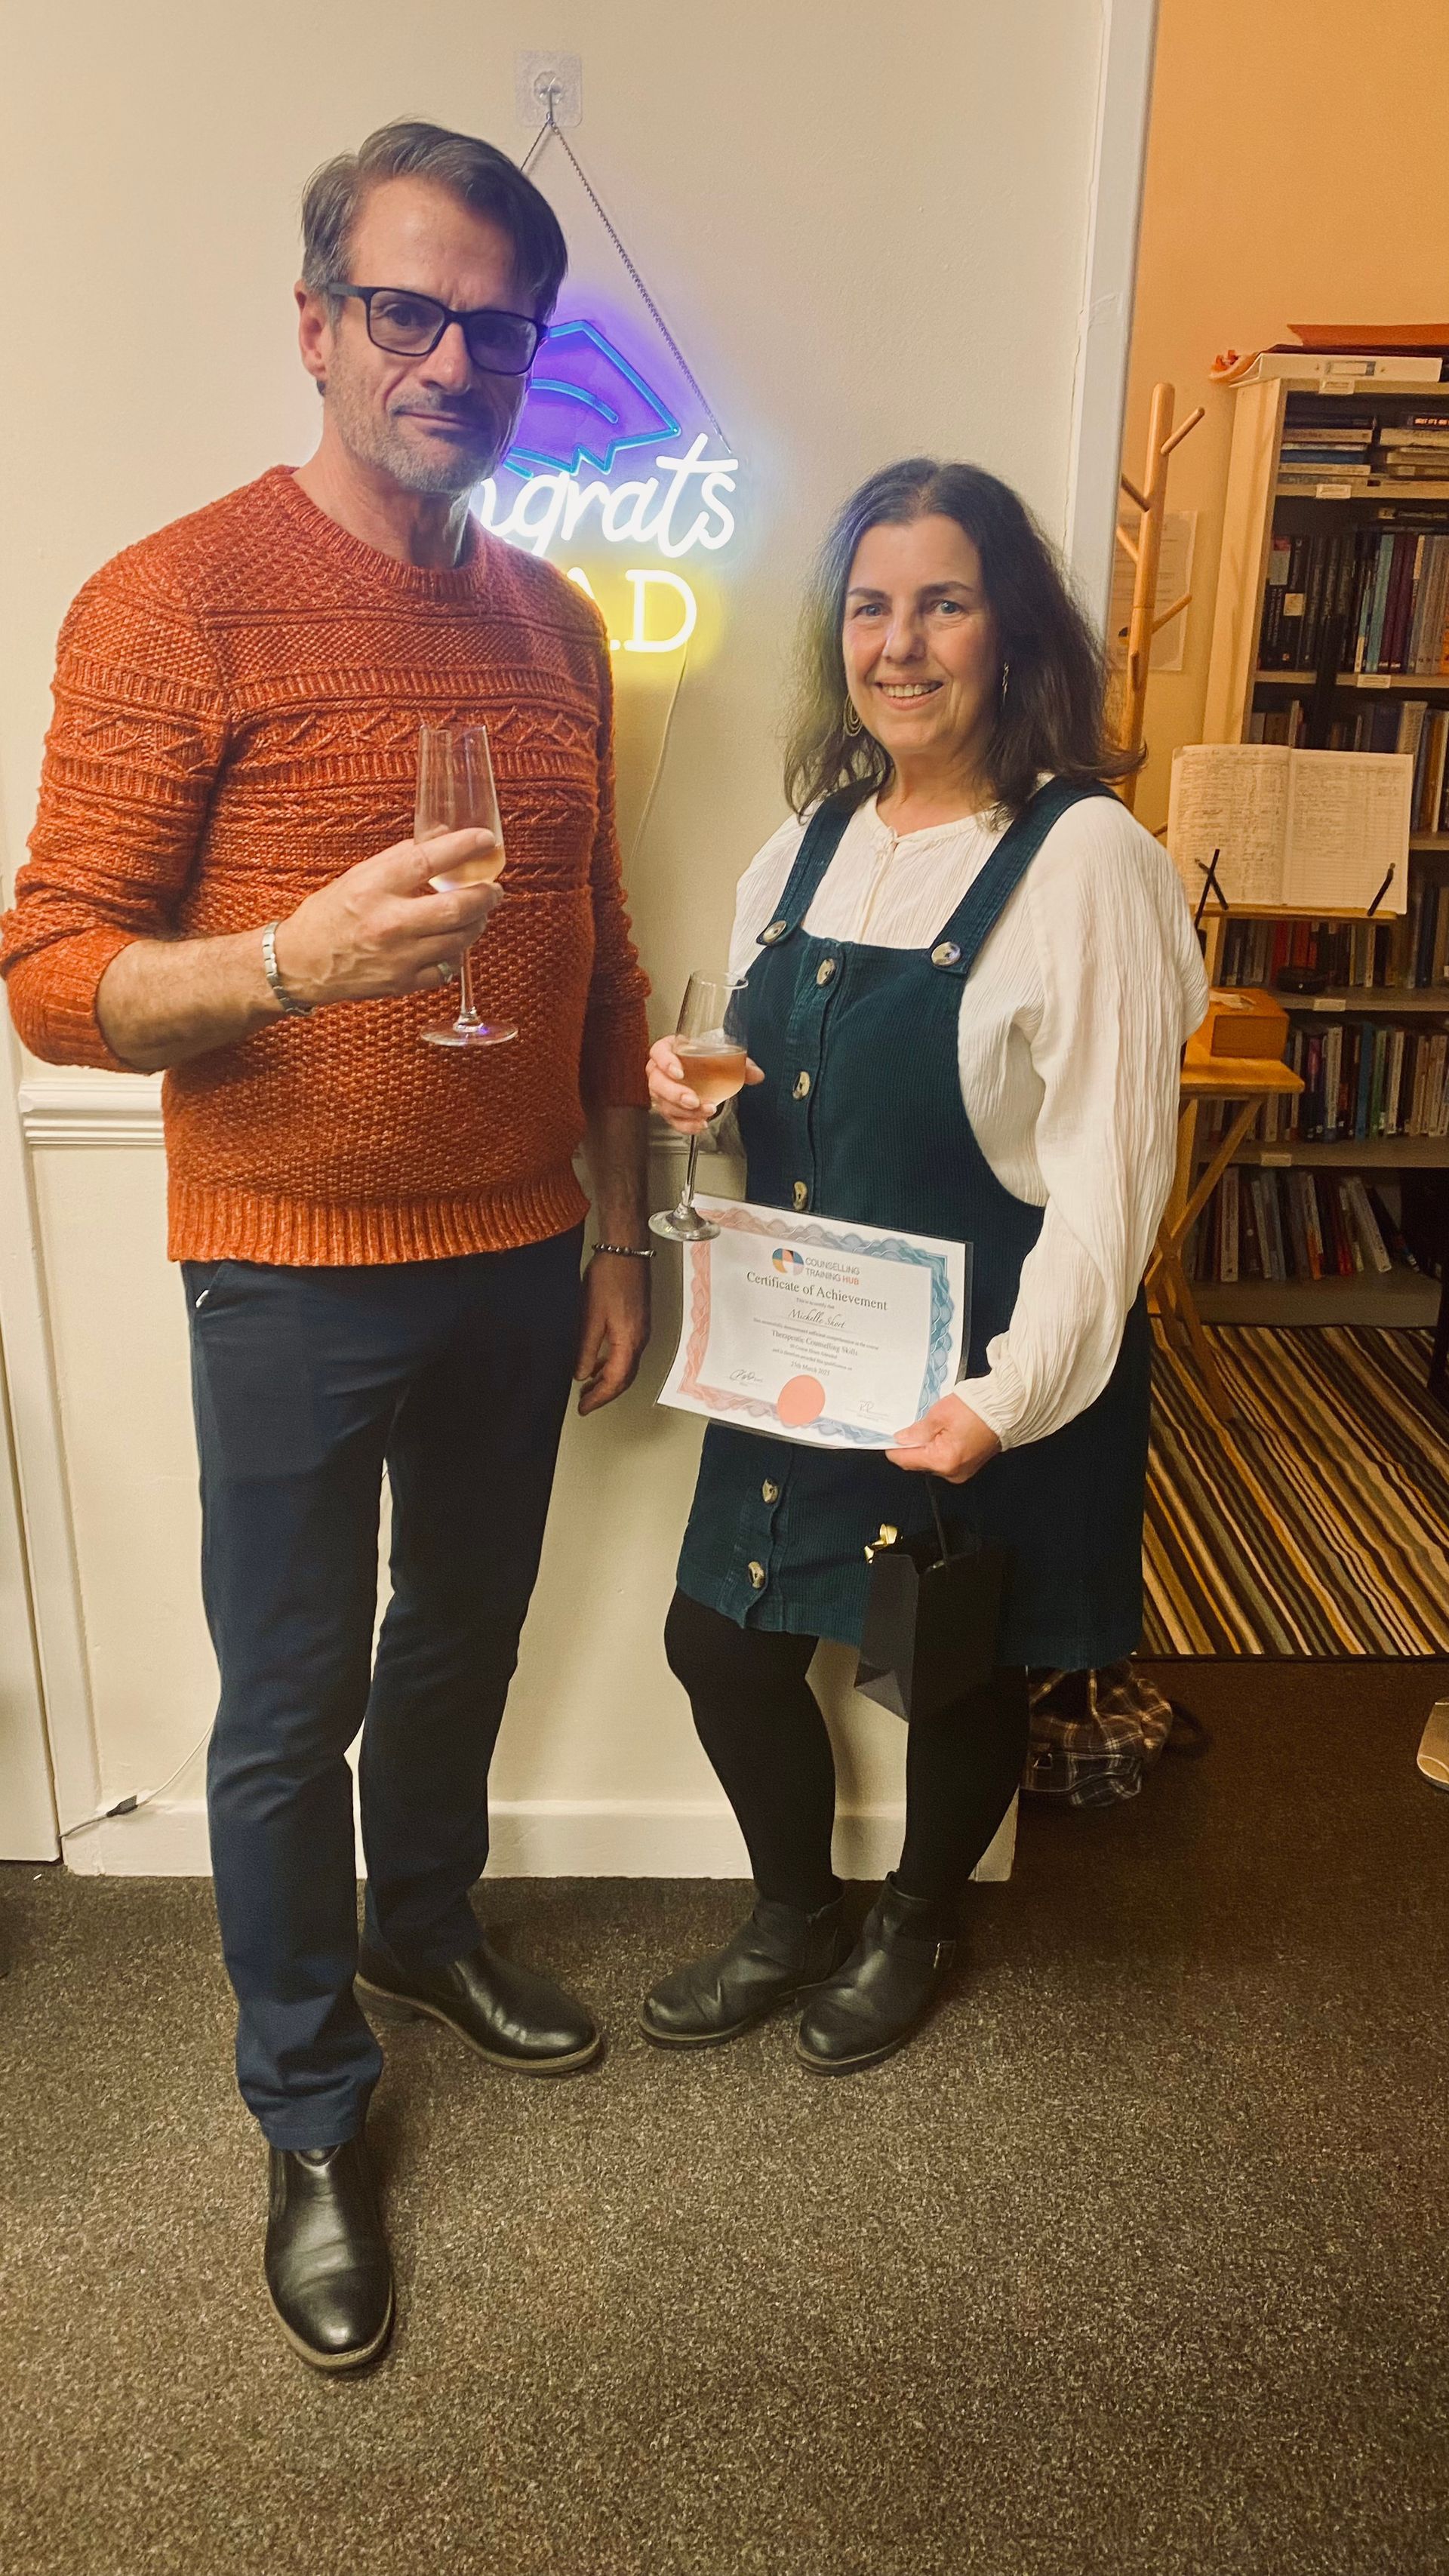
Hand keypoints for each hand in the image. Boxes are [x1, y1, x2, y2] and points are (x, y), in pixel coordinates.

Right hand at [272, 832, 504, 1006]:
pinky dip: (456, 952)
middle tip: (493, 888)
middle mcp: (388, 923)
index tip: (486, 839)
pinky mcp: (404, 983)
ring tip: (477, 912)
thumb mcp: (360, 875)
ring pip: (459, 940)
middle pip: (455, 907)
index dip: (464, 847)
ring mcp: (398, 957)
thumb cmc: (331, 915)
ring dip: (476, 923)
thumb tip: (442, 837)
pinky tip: (452, 941)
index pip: (428, 861)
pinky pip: (447, 967)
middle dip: (485, 895)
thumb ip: (402, 857)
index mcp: (373, 888)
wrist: (301, 963)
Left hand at [575, 1253, 651, 1415]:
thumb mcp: (590, 1316)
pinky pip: (627, 1352)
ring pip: (626, 1366)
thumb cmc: (609, 1277)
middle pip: (625, 1378)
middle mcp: (640, 1339)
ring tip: (588, 1387)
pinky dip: (613, 1364)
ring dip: (608, 1380)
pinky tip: (598, 1363)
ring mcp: (642, 1331)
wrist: (626, 1251)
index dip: (599, 1398)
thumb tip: (581, 1374)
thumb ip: (587, 1349)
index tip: (583, 1408)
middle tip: (585, 1403)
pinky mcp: (638, 1322)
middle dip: (605, 1394)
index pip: (615, 1381)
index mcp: (629, 1341)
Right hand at [647, 1035, 764, 1135]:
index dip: (665, 1062)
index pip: (658, 1052)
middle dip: (675, 1094)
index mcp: (670, 1050)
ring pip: (663, 1104)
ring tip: (704, 1113)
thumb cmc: (703, 1060)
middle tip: (693, 1100)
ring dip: (684, 1112)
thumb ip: (740, 1065)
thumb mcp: (723, 1057)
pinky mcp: (667, 1108)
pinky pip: (671, 1120)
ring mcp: (662, 1091)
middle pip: (657, 1083)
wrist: (701, 1071)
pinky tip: (700, 1124)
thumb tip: (757, 1074)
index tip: (678, 1072)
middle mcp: (661, 1071)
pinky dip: (685, 1125)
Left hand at [887, 1395, 1001, 1484]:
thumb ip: (917, 1430)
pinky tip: (945, 1432)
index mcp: (943, 1461)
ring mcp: (962, 1471)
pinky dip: (941, 1447)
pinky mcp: (969, 1466)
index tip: (888, 1437)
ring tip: (934, 1426)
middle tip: (913, 1425)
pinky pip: (946, 1459)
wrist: (1006, 1409)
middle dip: (913, 1445)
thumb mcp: (939, 1414)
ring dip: (927, 1446)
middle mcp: (952, 1472)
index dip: (894, 1448)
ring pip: (932, 1461)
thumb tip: (902, 1439)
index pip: (906, 1460)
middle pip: (919, 1462)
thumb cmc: (977, 1409)